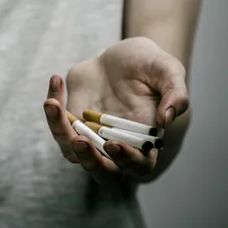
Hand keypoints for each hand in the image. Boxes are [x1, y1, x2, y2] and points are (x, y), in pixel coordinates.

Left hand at [43, 37, 189, 184]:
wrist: (118, 55)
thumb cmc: (148, 64)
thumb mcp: (167, 70)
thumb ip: (175, 94)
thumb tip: (166, 119)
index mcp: (146, 140)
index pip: (139, 165)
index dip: (126, 159)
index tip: (112, 143)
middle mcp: (117, 144)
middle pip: (103, 172)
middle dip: (90, 161)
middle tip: (80, 141)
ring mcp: (92, 136)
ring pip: (72, 151)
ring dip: (59, 130)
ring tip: (52, 103)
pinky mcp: (71, 122)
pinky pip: (58, 124)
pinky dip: (53, 107)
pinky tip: (57, 80)